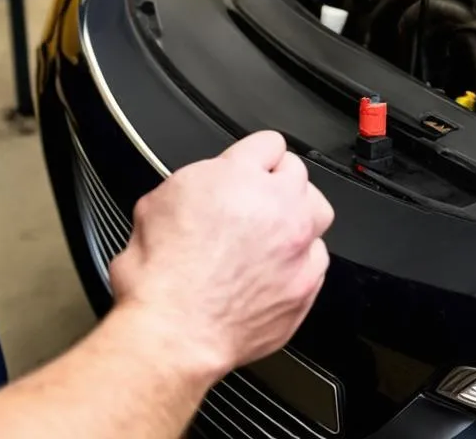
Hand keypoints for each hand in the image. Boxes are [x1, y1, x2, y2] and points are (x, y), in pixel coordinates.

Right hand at [108, 132, 333, 384]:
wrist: (171, 332)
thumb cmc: (159, 275)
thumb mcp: (158, 201)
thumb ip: (199, 180)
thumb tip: (210, 182)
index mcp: (241, 176)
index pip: (268, 143)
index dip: (254, 156)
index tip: (249, 167)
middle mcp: (278, 205)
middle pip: (298, 173)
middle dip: (277, 183)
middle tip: (256, 202)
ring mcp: (298, 244)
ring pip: (317, 210)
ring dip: (299, 215)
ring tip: (276, 230)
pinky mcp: (306, 283)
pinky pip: (317, 258)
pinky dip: (300, 260)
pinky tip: (276, 268)